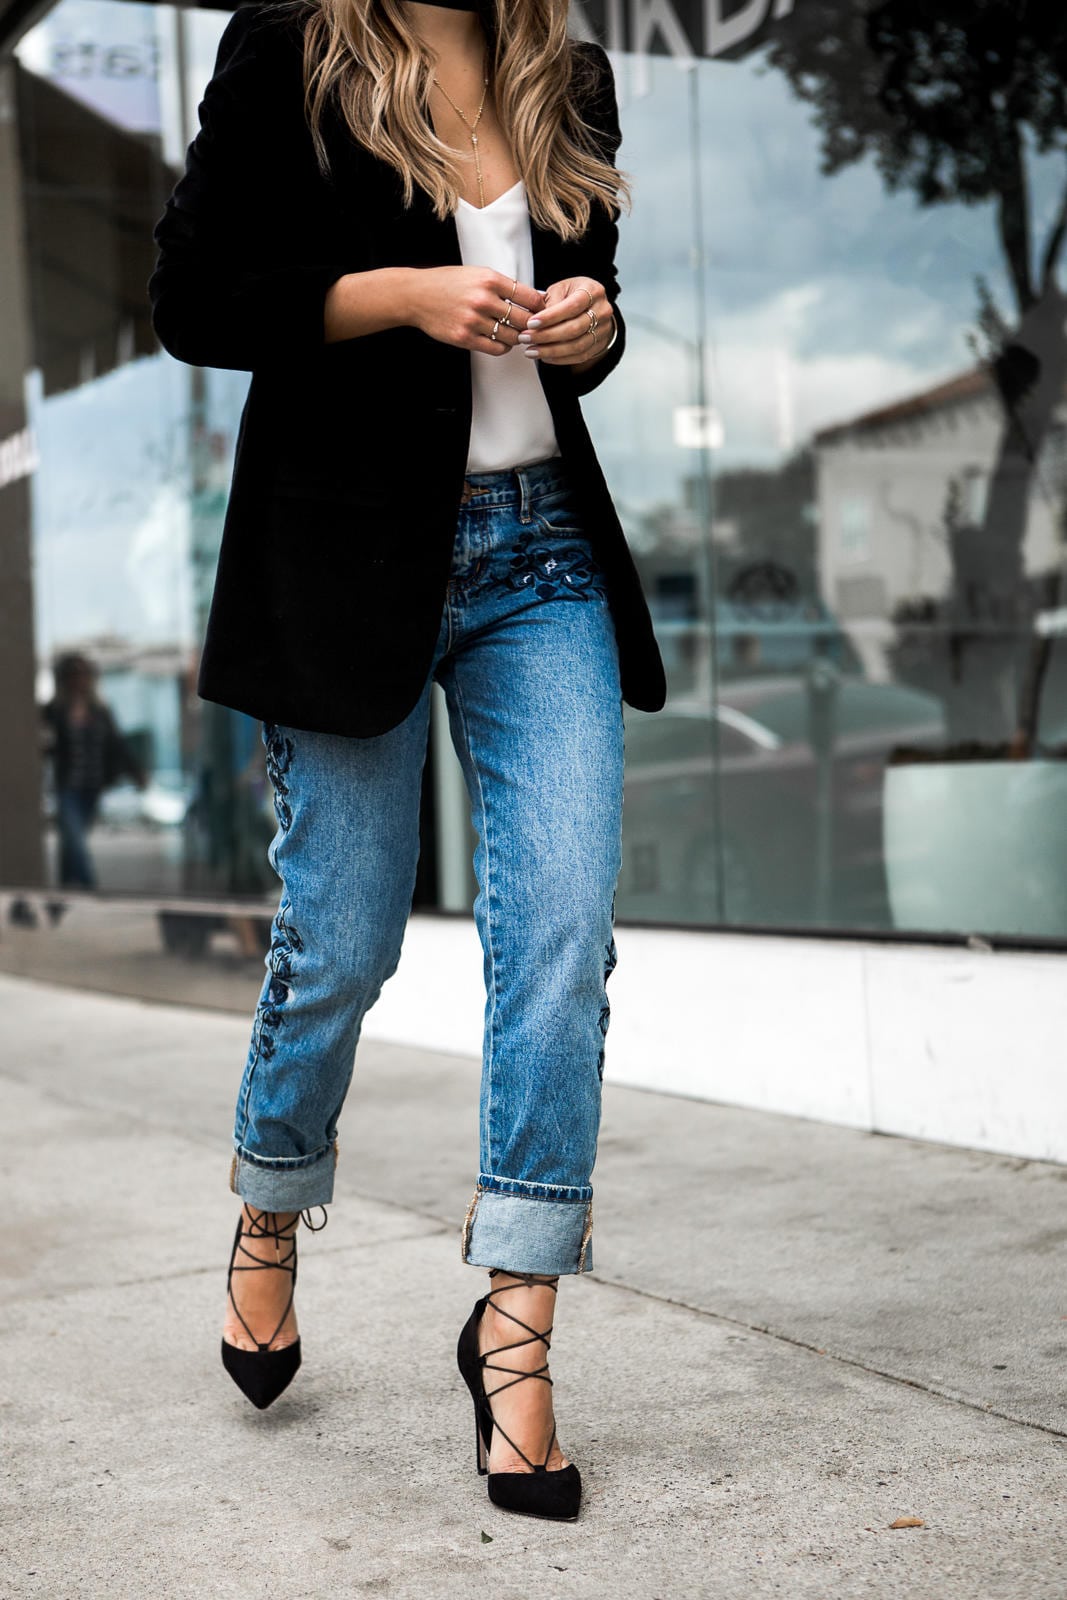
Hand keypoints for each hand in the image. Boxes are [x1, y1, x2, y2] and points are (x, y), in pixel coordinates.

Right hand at [409, 267, 544, 355]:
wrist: (417, 295)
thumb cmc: (449, 283)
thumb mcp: (477, 274)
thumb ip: (503, 285)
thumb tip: (534, 297)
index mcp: (489, 280)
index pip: (528, 297)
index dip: (539, 306)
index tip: (541, 310)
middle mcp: (483, 300)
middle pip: (523, 319)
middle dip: (532, 325)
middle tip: (533, 327)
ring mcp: (474, 320)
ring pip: (512, 336)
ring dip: (517, 337)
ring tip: (515, 333)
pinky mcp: (465, 338)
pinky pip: (496, 348)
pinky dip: (504, 347)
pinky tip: (502, 341)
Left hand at [517, 277, 613, 366]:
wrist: (593, 307)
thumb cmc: (573, 295)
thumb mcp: (561, 289)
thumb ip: (550, 302)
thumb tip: (535, 319)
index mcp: (593, 291)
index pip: (572, 306)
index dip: (550, 317)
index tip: (531, 323)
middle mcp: (602, 311)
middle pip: (574, 328)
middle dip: (546, 335)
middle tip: (526, 338)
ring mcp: (603, 330)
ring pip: (576, 346)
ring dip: (550, 350)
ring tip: (531, 350)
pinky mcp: (599, 345)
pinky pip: (579, 357)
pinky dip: (559, 359)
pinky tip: (544, 356)